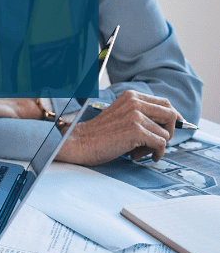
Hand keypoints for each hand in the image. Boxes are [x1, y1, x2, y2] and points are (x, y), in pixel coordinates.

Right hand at [56, 90, 178, 165]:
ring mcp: (136, 115)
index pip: (165, 103)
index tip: (174, 128)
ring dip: (156, 146)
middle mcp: (135, 102)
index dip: (174, 117)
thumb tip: (171, 124)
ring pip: (166, 133)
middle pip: (172, 116)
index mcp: (131, 96)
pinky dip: (155, 153)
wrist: (79, 142)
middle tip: (155, 143)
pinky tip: (139, 156)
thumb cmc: (99, 134)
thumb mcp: (121, 116)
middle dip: (169, 132)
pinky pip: (161, 144)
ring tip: (138, 151)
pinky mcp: (137, 130)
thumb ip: (141, 115)